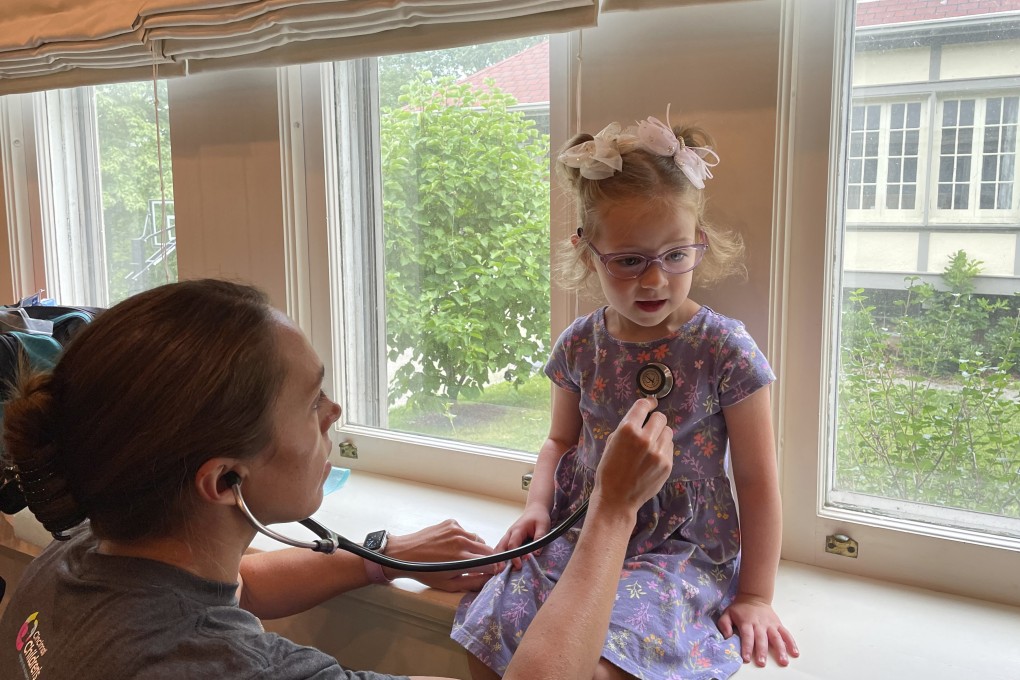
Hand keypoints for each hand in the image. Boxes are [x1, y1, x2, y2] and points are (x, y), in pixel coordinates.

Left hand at [382, 519, 499, 591]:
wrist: (404, 554)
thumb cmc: (425, 572)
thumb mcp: (449, 584)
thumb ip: (473, 583)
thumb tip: (490, 579)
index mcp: (462, 560)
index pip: (491, 563)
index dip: (494, 568)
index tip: (493, 571)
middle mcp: (461, 542)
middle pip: (488, 550)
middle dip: (487, 559)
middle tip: (479, 566)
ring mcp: (456, 530)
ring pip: (478, 539)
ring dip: (476, 548)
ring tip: (463, 556)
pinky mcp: (451, 522)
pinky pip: (466, 531)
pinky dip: (464, 539)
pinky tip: (452, 545)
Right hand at [495, 504, 551, 569]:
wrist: (535, 510)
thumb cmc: (539, 518)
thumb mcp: (543, 526)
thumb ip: (539, 538)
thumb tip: (535, 554)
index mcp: (518, 530)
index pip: (513, 544)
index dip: (514, 556)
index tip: (518, 566)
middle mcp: (510, 533)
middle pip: (500, 547)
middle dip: (499, 559)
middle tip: (500, 571)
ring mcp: (508, 536)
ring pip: (499, 548)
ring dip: (497, 559)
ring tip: (497, 572)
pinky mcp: (509, 540)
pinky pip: (502, 549)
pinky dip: (499, 557)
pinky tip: (500, 567)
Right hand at [591, 397, 672, 515]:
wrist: (617, 498)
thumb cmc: (609, 470)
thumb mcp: (611, 443)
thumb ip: (627, 428)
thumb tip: (641, 418)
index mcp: (627, 430)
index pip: (643, 406)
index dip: (648, 403)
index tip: (651, 403)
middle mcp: (645, 438)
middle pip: (660, 417)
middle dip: (654, 420)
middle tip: (649, 428)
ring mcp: (658, 452)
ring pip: (668, 431)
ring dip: (660, 434)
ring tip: (651, 445)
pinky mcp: (667, 464)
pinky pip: (670, 447)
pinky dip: (663, 448)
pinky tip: (653, 457)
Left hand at [717, 594, 798, 666]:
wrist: (754, 597)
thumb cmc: (740, 609)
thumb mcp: (727, 613)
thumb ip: (724, 624)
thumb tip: (727, 637)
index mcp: (746, 622)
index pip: (747, 636)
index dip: (747, 647)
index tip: (747, 658)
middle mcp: (759, 624)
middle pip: (761, 638)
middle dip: (762, 651)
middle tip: (762, 663)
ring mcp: (770, 624)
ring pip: (776, 637)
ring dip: (780, 649)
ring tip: (783, 661)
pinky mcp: (778, 624)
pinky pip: (786, 634)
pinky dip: (791, 643)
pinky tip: (795, 652)